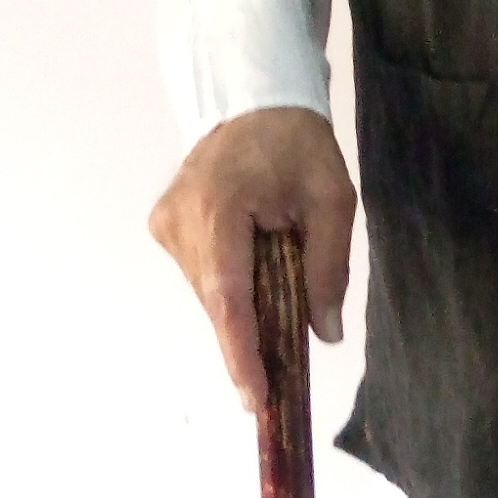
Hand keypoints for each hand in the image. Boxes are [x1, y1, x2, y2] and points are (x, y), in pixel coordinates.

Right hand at [147, 105, 357, 414]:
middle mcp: (180, 219)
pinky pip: (202, 275)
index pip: (228, 296)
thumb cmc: (298, 145)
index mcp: (219, 207)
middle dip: (251, 338)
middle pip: (219, 301)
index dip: (242, 353)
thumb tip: (325, 333)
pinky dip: (231, 286)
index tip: (255, 398)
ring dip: (244, 307)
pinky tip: (256, 268)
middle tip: (283, 374)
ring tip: (279, 295)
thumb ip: (329, 268)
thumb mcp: (332, 201)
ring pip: (209, 292)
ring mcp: (166, 223)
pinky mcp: (165, 225)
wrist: (256, 99)